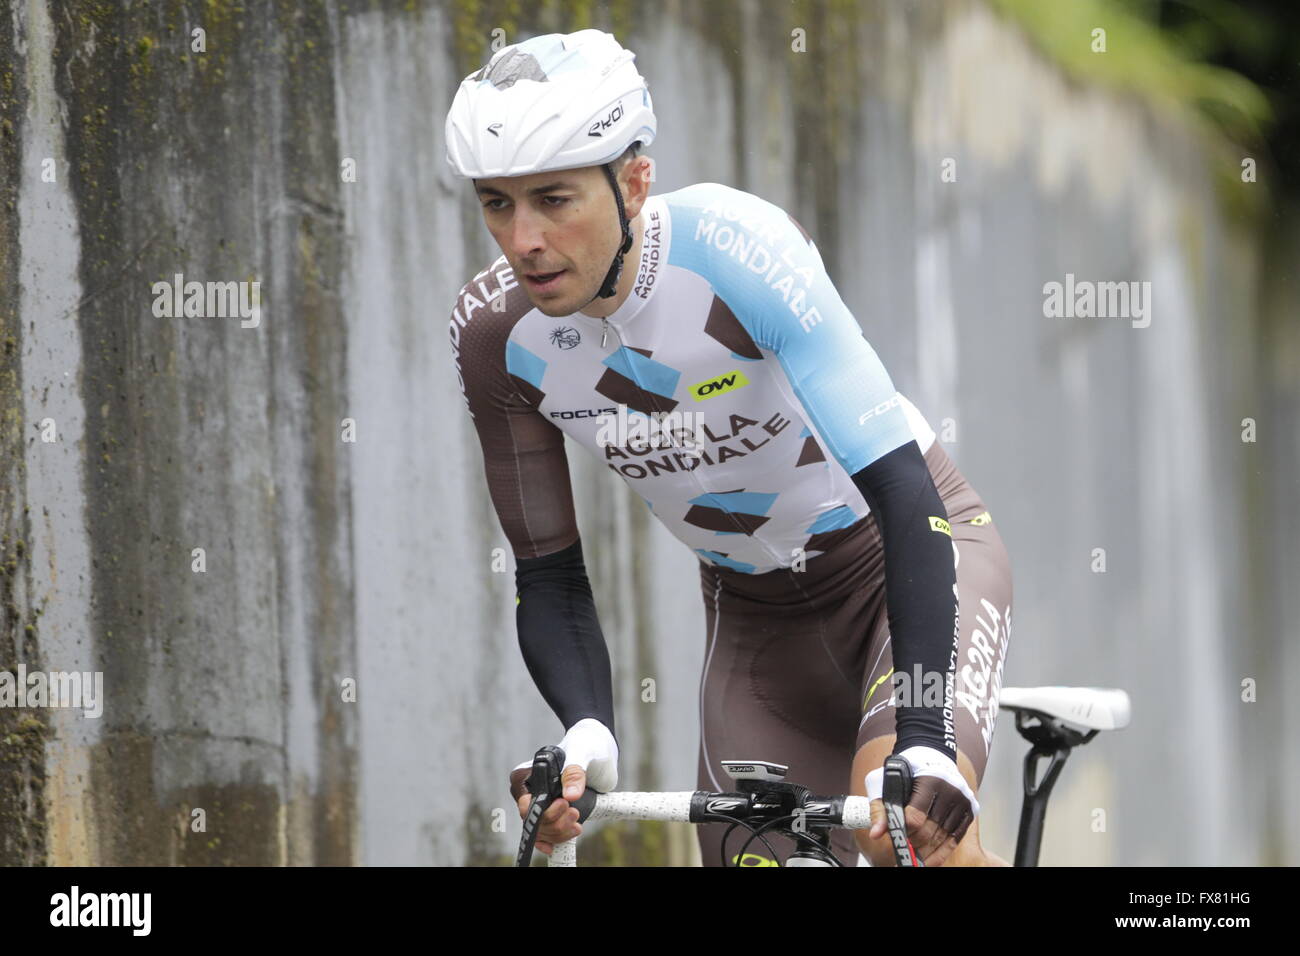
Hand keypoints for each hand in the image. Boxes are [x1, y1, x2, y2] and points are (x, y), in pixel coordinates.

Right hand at [508, 718, 617, 855]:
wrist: (597, 748)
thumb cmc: (584, 744)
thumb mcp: (580, 753)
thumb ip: (574, 773)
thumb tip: (571, 796)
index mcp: (525, 776)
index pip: (524, 804)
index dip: (542, 812)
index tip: (563, 804)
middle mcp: (529, 793)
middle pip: (534, 821)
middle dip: (555, 822)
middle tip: (575, 813)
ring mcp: (541, 804)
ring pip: (543, 830)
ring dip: (560, 831)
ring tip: (577, 822)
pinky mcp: (553, 813)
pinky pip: (550, 833)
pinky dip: (560, 837)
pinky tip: (570, 833)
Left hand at [864, 745, 978, 865]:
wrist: (931, 756)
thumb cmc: (906, 771)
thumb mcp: (886, 782)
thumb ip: (880, 808)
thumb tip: (876, 834)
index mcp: (928, 780)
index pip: (915, 817)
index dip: (904, 832)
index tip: (896, 839)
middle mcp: (949, 790)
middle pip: (929, 829)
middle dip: (914, 844)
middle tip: (904, 853)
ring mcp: (962, 800)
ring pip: (943, 836)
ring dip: (927, 851)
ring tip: (915, 859)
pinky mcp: (969, 810)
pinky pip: (956, 838)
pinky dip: (943, 852)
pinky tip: (931, 861)